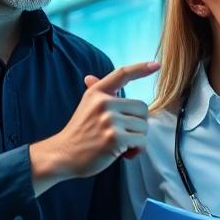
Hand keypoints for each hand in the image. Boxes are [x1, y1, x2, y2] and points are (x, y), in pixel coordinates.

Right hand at [30, 61, 159, 191]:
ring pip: (144, 126)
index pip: (122, 74)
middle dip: (138, 124)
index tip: (156, 65)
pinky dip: (136, 150)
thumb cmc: (78, 133)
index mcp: (97, 93)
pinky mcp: (115, 138)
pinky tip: (122, 153)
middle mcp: (104, 103)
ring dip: (137, 139)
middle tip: (123, 133)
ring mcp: (109, 120)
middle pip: (143, 108)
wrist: (62, 155)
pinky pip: (141, 142)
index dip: (141, 68)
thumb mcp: (85, 107)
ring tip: (119, 144)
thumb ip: (94, 93)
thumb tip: (90, 77)